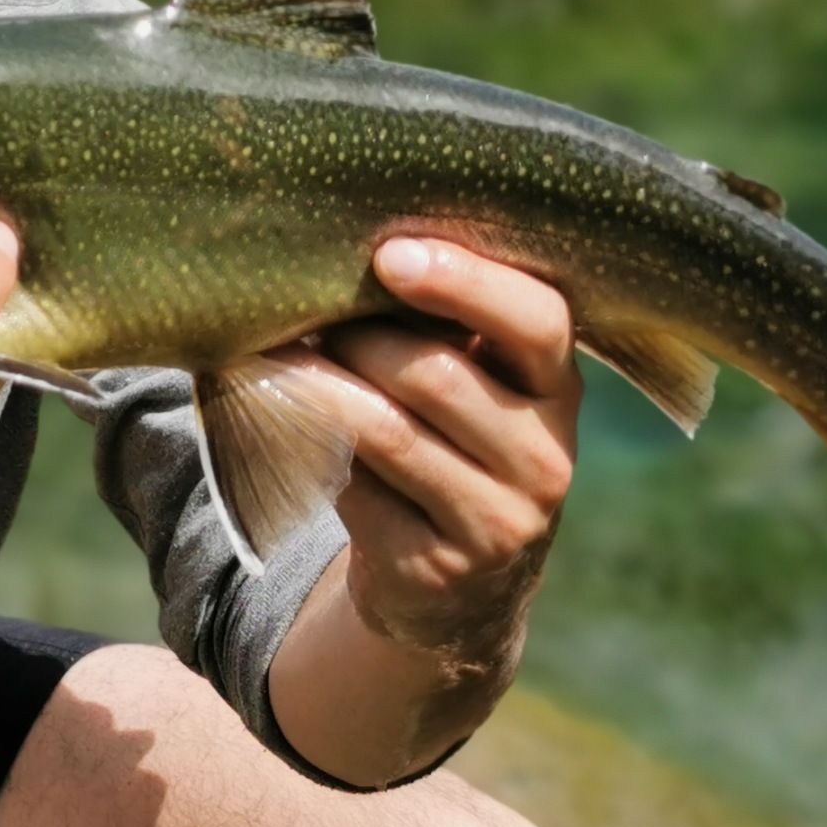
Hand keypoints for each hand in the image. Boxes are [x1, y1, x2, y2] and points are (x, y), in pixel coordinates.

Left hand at [300, 236, 580, 666]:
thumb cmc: (447, 437)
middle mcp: (546, 456)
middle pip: (440, 374)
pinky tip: (278, 420)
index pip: (538, 321)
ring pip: (388, 432)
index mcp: (558, 386)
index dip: (466, 281)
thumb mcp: (469, 381)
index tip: (389, 254)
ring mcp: (498, 521)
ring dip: (316, 386)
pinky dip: (309, 446)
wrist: (458, 580)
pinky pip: (357, 490)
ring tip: (268, 356)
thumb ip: (439, 324)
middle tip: (306, 312)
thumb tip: (342, 245)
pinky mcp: (437, 568)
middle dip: (359, 336)